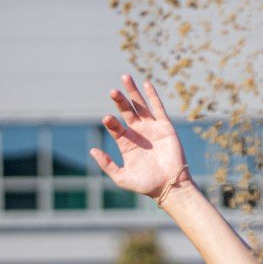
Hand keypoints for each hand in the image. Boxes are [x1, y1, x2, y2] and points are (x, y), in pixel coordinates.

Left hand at [90, 75, 189, 199]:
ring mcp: (152, 128)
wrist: (170, 185)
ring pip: (140, 106)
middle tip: (112, 91)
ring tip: (125, 77)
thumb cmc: (146, 184)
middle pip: (127, 111)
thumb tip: (92, 150)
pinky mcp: (165, 127)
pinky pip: (158, 108)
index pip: (116, 127)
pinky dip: (152, 96)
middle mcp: (138, 133)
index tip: (107, 119)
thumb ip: (107, 164)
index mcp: (127, 143)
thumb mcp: (121, 177)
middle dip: (120, 101)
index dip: (111, 122)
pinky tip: (146, 84)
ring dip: (133, 92)